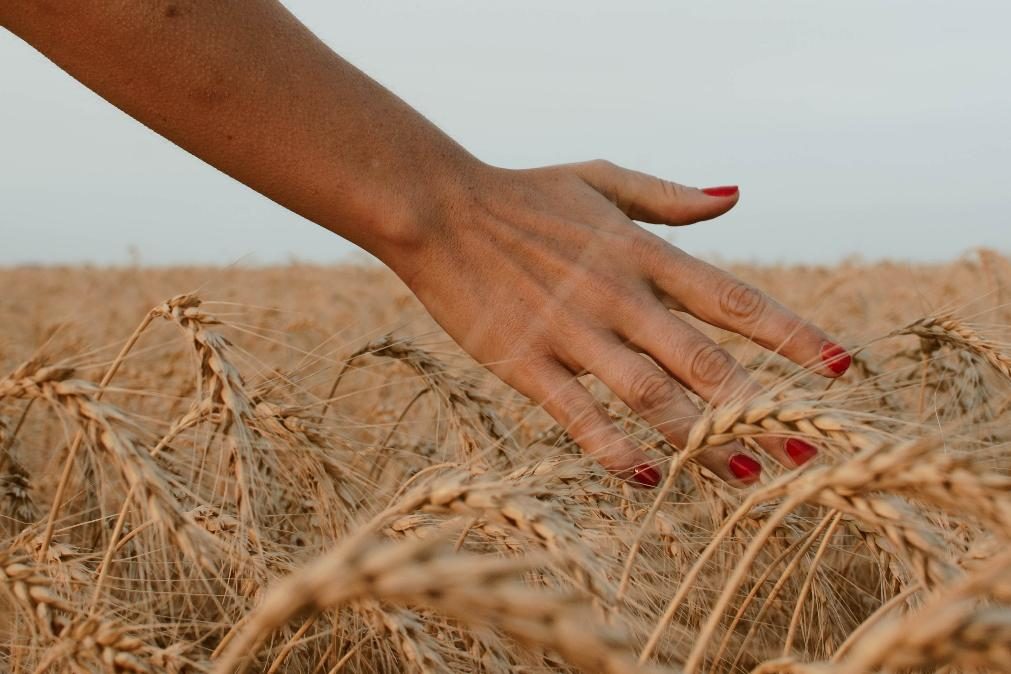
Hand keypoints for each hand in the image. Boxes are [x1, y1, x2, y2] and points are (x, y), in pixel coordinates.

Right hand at [385, 160, 850, 487]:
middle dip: (762, 407)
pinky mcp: (525, 362)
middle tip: (811, 450)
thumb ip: (671, 197)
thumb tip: (737, 196)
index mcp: (642, 253)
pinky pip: (579, 416)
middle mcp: (618, 296)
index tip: (841, 369)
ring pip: (650, 395)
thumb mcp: (601, 179)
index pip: (733, 300)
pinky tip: (648, 476)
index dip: (792, 335)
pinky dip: (615, 447)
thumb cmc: (523, 194)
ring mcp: (572, 332)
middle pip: (705, 360)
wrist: (438, 209)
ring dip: (701, 439)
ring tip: (748, 476)